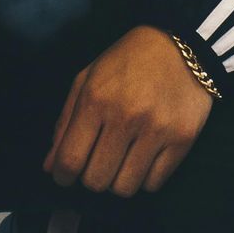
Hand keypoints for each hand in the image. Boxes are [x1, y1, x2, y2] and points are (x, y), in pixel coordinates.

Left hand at [44, 25, 212, 194]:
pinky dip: (143, 178)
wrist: (179, 44)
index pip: (70, 160)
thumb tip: (51, 167)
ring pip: (125, 188)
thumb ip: (65, 124)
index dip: (62, 176)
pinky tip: (142, 158)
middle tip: (95, 163)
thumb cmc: (126, 62)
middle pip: (96, 180)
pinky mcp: (183, 139)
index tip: (65, 176)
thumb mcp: (87, 80)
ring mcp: (158, 130)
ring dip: (117, 181)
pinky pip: (153, 184)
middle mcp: (126, 117)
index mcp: (96, 99)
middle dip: (90, 177)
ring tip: (120, 161)